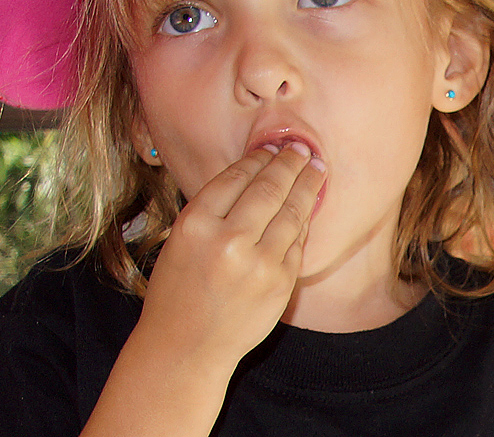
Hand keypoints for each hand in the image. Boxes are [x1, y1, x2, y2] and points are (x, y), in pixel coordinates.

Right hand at [83, 144, 324, 436]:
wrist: (185, 347)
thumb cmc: (177, 290)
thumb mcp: (180, 240)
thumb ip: (214, 208)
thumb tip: (256, 171)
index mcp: (196, 224)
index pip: (236, 177)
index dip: (258, 157)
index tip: (271, 146)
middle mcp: (228, 242)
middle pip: (269, 188)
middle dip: (289, 162)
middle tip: (301, 148)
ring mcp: (259, 265)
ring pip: (292, 212)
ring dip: (307, 185)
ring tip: (316, 168)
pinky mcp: (280, 285)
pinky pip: (297, 243)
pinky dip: (303, 222)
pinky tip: (307, 207)